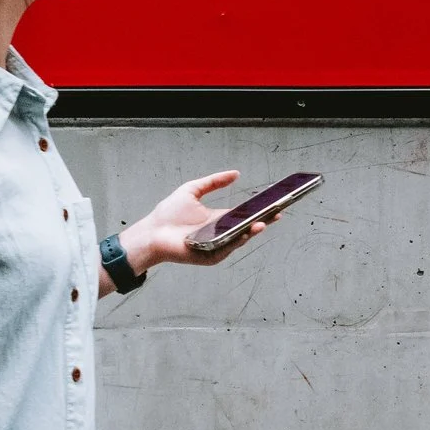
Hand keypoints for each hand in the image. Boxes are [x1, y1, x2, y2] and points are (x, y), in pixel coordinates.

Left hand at [122, 169, 275, 272]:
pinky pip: (227, 248)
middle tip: (277, 213)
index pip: (243, 214)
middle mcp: (220, 233)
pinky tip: (245, 232)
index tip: (273, 203)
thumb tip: (235, 173)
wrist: (152, 232)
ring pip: (239, 239)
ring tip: (263, 222)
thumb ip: (214, 181)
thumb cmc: (168, 213)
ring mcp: (217, 246)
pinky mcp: (210, 256)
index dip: (258, 209)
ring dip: (252, 231)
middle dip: (262, 221)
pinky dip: (237, 241)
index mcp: (218, 219)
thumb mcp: (193, 190)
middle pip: (246, 227)